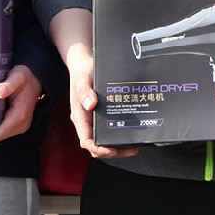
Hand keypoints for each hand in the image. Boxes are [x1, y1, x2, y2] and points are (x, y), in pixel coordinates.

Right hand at [64, 45, 136, 159]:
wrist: (84, 63)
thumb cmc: (83, 72)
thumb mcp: (83, 79)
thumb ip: (84, 92)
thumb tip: (90, 105)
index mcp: (79, 117)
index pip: (86, 141)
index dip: (99, 149)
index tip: (112, 150)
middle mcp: (86, 121)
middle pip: (97, 144)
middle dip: (114, 151)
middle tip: (132, 149)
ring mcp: (93, 119)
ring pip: (104, 139)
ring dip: (118, 145)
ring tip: (135, 144)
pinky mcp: (101, 114)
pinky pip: (109, 128)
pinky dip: (119, 132)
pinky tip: (132, 130)